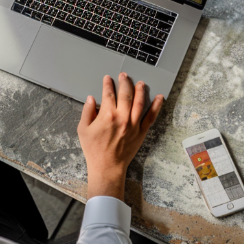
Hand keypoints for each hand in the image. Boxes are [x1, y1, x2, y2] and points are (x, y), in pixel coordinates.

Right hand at [77, 73, 163, 200]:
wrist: (107, 167)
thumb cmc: (94, 150)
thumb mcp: (83, 130)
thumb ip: (87, 112)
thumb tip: (91, 99)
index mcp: (107, 116)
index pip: (108, 94)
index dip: (108, 84)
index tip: (107, 79)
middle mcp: (122, 118)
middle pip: (125, 94)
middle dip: (124, 82)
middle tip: (124, 76)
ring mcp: (133, 125)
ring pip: (139, 102)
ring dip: (140, 90)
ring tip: (140, 82)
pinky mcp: (141, 132)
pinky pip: (151, 117)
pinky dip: (156, 106)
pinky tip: (159, 98)